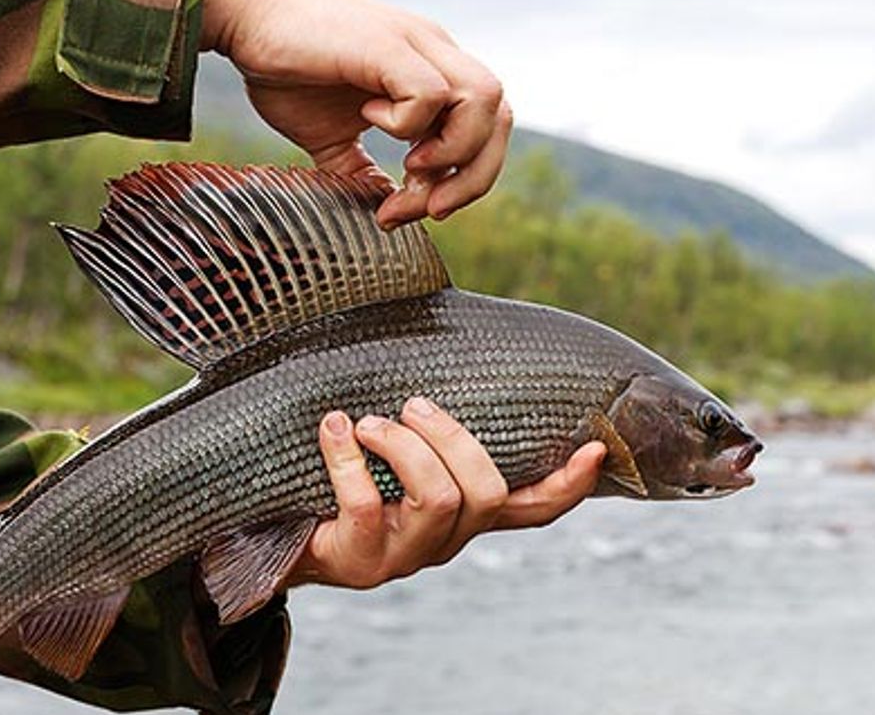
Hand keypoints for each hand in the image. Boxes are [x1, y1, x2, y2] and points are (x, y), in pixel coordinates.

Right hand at [199, 0, 512, 227]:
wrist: (245, 17)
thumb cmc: (286, 68)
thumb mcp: (331, 136)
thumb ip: (361, 170)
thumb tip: (381, 212)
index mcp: (433, 73)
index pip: (489, 129)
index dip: (466, 179)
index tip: (413, 210)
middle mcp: (436, 53)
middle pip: (501, 118)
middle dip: (472, 178)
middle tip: (425, 209)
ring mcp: (417, 44)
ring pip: (485, 101)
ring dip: (453, 152)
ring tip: (407, 167)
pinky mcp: (388, 44)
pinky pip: (431, 92)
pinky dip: (409, 124)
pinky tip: (369, 119)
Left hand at [286, 397, 605, 588]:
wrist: (280, 534)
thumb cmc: (347, 474)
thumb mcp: (397, 452)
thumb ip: (430, 419)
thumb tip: (439, 312)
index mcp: (467, 514)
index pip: (535, 508)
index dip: (569, 484)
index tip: (595, 448)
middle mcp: (447, 540)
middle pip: (486, 492)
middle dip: (453, 437)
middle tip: (414, 405)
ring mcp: (407, 555)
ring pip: (440, 497)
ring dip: (405, 445)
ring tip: (369, 421)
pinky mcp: (362, 562)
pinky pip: (366, 503)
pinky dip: (347, 456)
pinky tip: (333, 428)